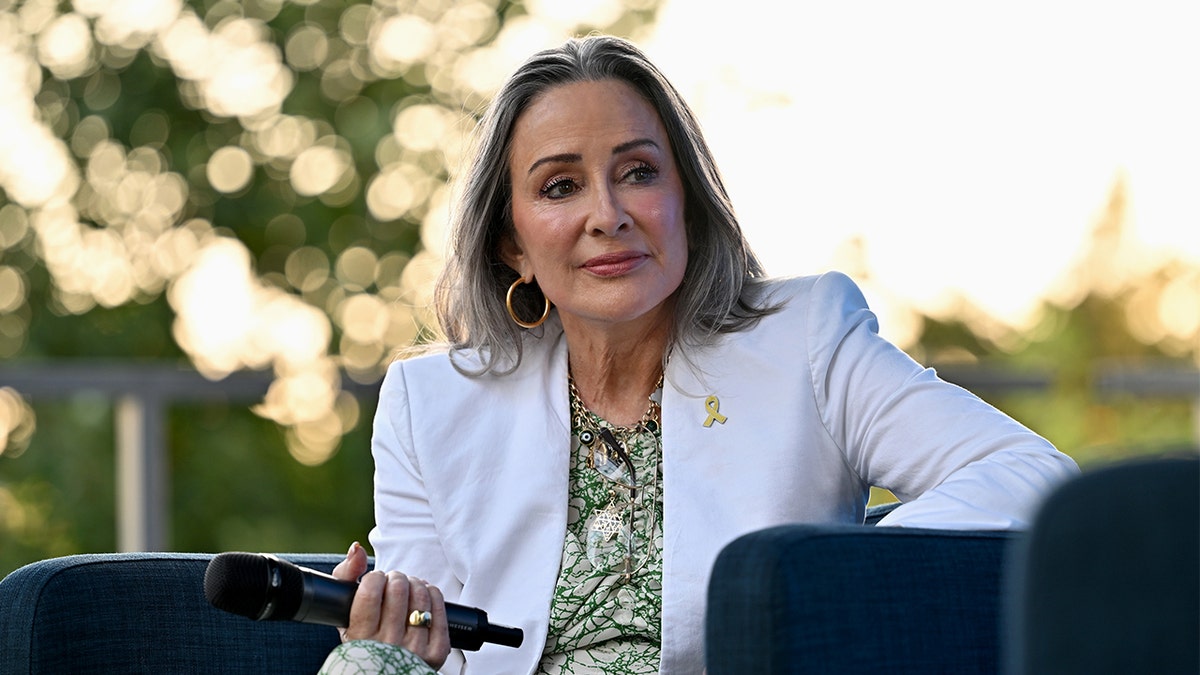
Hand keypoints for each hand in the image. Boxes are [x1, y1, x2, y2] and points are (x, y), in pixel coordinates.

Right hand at [333, 542, 451, 669]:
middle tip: (393, 583)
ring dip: (414, 583)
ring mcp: (414, 651)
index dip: (375, 577)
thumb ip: (345, 576)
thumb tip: (356, 549)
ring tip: (408, 588)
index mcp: (360, 639)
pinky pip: (439, 607)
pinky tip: (424, 594)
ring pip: (420, 595)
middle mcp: (387, 647)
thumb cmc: (364, 636)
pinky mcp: (436, 652)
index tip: (375, 579)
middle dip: (396, 578)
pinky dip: (432, 593)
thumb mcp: (345, 614)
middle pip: (398, 589)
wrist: (384, 670)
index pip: (371, 591)